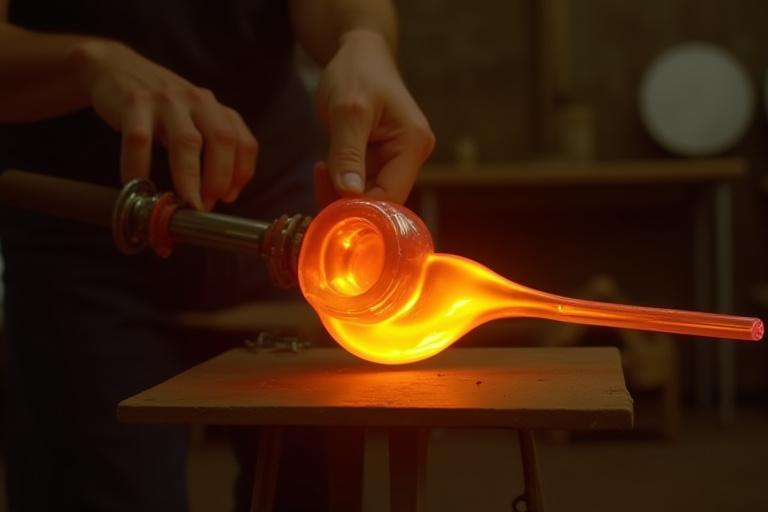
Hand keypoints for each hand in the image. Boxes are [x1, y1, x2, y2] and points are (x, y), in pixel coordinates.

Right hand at [80, 41, 256, 209]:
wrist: (116, 67)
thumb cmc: (162, 106)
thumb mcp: (194, 120)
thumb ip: (211, 150)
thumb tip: (223, 195)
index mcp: (216, 108)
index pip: (244, 142)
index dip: (241, 173)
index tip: (229, 197)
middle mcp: (198, 101)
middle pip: (222, 140)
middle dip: (219, 178)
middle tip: (206, 205)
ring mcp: (167, 100)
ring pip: (186, 142)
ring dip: (189, 179)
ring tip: (184, 203)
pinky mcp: (134, 103)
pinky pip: (139, 142)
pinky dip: (139, 168)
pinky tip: (138, 186)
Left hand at [313, 30, 433, 206]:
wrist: (360, 54)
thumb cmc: (356, 73)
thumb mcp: (347, 110)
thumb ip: (347, 153)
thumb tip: (349, 193)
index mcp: (413, 143)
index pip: (391, 195)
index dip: (360, 207)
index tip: (328, 201)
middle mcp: (412, 155)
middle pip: (382, 200)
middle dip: (348, 200)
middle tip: (319, 178)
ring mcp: (398, 159)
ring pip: (370, 195)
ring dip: (341, 192)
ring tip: (320, 168)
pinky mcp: (382, 160)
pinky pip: (362, 184)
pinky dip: (341, 183)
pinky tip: (325, 167)